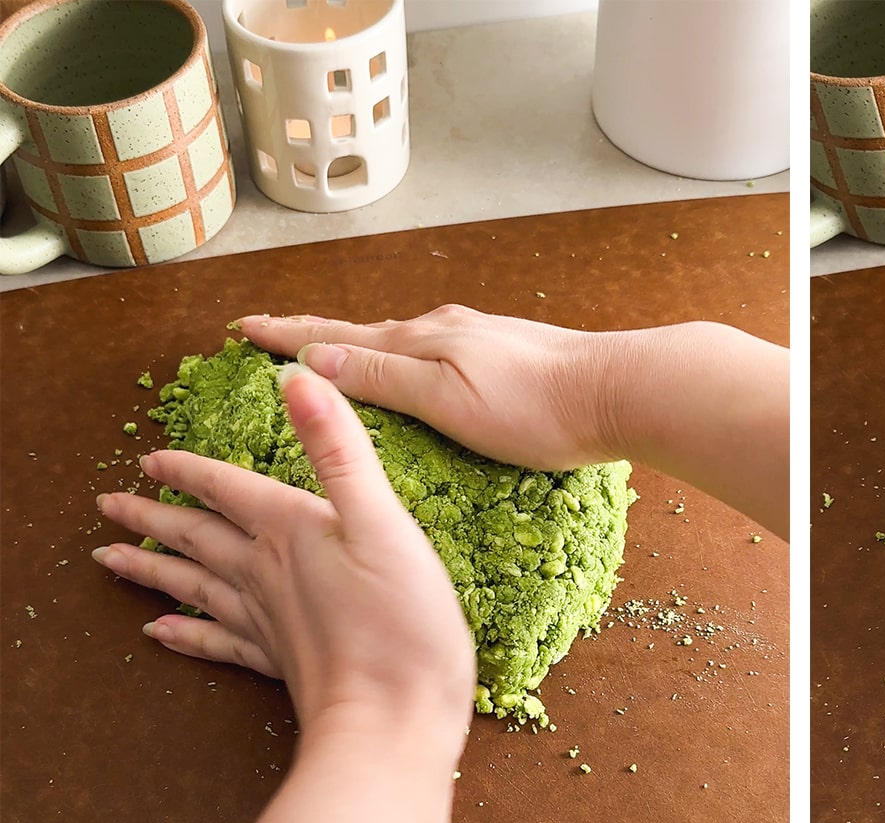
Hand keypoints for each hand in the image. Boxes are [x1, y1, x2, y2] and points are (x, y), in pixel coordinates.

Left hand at [93, 363, 475, 746]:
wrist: (392, 723)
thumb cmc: (402, 626)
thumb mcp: (384, 523)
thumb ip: (341, 451)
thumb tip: (302, 378)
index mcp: (290, 531)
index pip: (226, 489)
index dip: (189, 470)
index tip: (151, 459)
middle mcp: (266, 573)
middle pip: (195, 537)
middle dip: (153, 517)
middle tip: (110, 505)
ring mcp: (268, 622)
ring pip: (194, 586)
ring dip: (153, 571)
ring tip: (112, 560)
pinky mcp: (280, 663)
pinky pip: (216, 642)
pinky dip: (185, 635)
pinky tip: (160, 634)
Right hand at [237, 306, 618, 471]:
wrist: (617, 391)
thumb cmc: (536, 408)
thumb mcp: (447, 399)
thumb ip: (383, 377)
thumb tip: (315, 358)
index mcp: (422, 341)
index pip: (336, 337)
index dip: (288, 336)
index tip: (243, 329)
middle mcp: (445, 330)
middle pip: (364, 332)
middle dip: (315, 337)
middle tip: (271, 335)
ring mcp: (478, 339)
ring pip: (401, 341)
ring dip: (359, 346)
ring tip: (331, 351)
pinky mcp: (506, 355)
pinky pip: (435, 352)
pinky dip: (403, 358)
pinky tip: (414, 369)